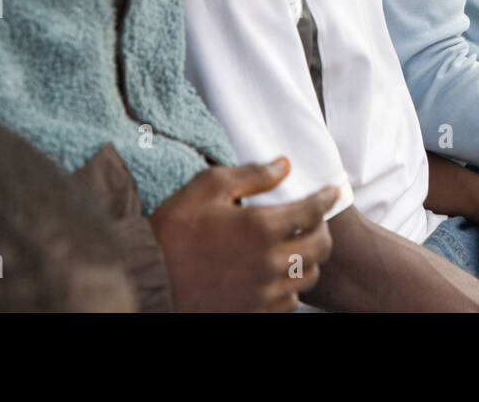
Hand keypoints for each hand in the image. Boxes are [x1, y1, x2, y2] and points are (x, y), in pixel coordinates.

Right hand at [150, 157, 336, 311]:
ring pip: (308, 277)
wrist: (145, 279)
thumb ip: (251, 175)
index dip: (328, 198)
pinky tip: (276, 276)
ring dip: (307, 260)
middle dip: (322, 230)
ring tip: (295, 249)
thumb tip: (284, 165)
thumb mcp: (207, 187)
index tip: (333, 192)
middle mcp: (269, 262)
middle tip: (314, 222)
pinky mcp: (253, 314)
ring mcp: (262, 292)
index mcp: (261, 227)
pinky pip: (289, 302)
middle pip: (320, 247)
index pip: (313, 210)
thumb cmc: (173, 230)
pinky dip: (290, 288)